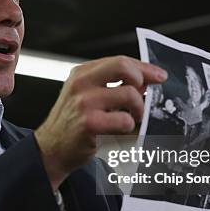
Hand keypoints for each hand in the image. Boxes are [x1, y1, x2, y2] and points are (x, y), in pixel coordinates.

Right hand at [34, 56, 167, 189]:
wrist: (51, 149)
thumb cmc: (72, 124)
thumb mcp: (85, 96)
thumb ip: (110, 86)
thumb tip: (143, 82)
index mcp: (81, 73)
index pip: (119, 61)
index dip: (144, 68)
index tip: (159, 76)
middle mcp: (81, 83)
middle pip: (123, 67)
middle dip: (142, 80)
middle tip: (145, 96)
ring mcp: (84, 102)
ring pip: (129, 95)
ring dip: (138, 110)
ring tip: (132, 118)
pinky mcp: (89, 123)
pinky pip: (124, 121)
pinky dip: (129, 128)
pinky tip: (120, 131)